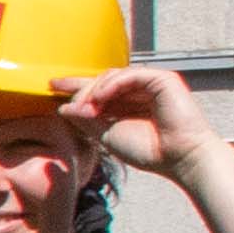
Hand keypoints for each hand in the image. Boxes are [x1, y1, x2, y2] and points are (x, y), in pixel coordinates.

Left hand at [61, 63, 220, 175]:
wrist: (180, 158)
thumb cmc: (150, 151)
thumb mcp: (108, 135)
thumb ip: (87, 120)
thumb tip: (64, 108)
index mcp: (128, 105)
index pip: (98, 89)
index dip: (76, 86)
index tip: (52, 86)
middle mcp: (139, 92)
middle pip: (102, 80)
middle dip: (82, 90)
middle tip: (68, 103)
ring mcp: (152, 84)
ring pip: (114, 75)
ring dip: (95, 90)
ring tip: (88, 108)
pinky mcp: (163, 80)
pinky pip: (132, 74)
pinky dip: (113, 85)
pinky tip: (102, 98)